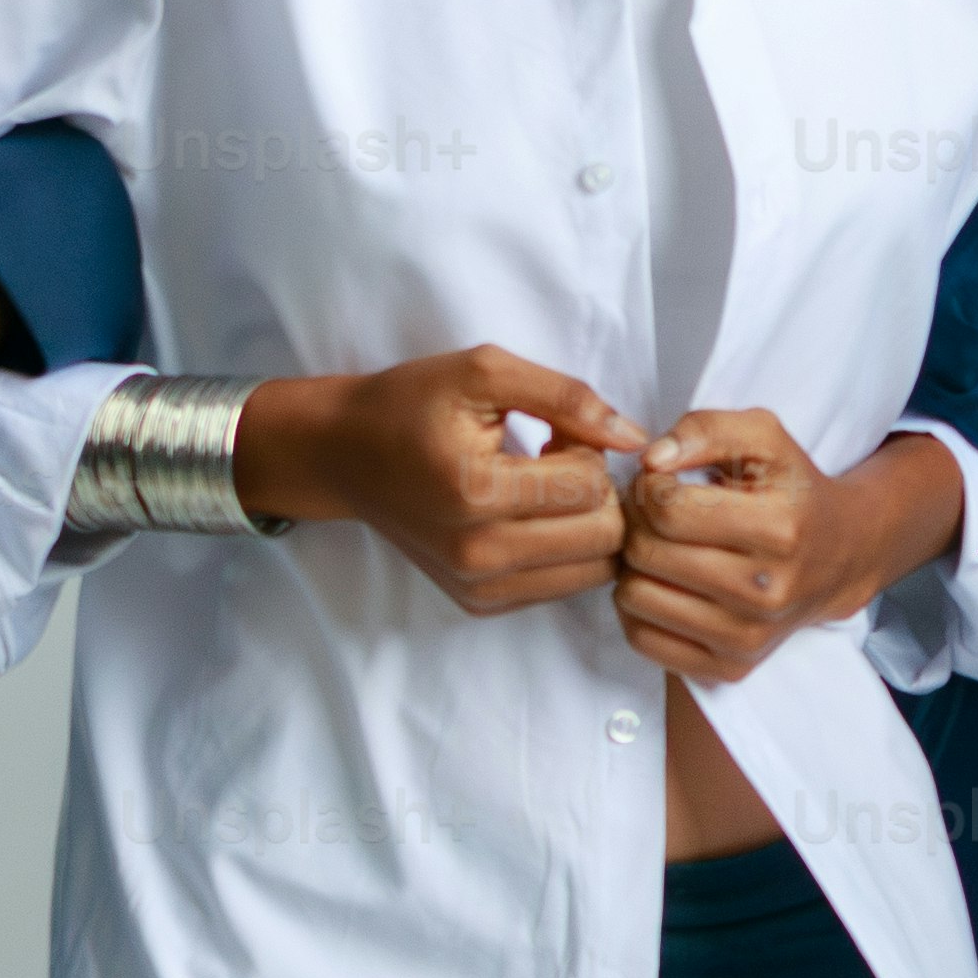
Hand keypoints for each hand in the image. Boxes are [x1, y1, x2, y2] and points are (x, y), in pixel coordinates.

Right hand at [237, 347, 644, 612]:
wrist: (344, 456)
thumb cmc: (410, 405)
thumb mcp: (484, 372)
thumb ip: (566, 396)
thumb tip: (634, 438)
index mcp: (476, 492)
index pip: (590, 486)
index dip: (588, 448)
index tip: (557, 432)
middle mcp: (477, 554)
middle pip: (603, 537)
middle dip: (598, 492)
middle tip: (561, 461)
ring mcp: (477, 588)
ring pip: (593, 570)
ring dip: (588, 525)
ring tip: (548, 491)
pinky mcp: (478, 604)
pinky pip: (563, 587)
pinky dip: (565, 552)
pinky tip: (531, 517)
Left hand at [613, 412, 962, 683]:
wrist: (841, 556)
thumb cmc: (793, 490)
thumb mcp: (765, 436)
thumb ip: (706, 428)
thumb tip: (651, 459)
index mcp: (779, 528)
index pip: (667, 509)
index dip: (648, 487)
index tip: (661, 482)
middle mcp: (767, 591)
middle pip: (646, 553)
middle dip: (636, 523)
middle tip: (653, 512)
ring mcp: (748, 637)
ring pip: (635, 597)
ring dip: (633, 565)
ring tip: (659, 546)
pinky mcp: (730, 668)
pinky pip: (643, 638)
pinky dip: (639, 607)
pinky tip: (663, 582)